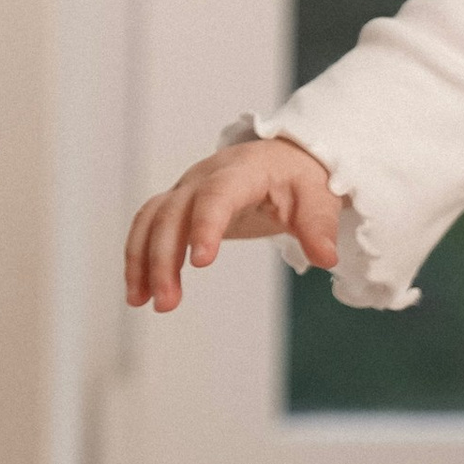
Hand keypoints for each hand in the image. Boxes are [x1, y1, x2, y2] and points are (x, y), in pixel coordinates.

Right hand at [124, 133, 339, 310]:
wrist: (284, 159)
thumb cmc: (300, 178)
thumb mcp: (319, 198)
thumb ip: (320, 227)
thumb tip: (326, 258)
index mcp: (242, 171)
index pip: (217, 195)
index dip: (206, 225)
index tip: (200, 262)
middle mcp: (204, 177)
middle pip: (174, 213)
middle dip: (164, 258)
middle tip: (167, 304)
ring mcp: (186, 189)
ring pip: (151, 220)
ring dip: (142, 260)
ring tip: (142, 302)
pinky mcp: (178, 205)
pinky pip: (147, 227)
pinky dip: (138, 257)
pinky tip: (138, 292)